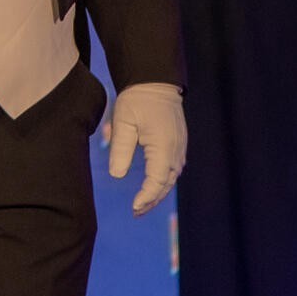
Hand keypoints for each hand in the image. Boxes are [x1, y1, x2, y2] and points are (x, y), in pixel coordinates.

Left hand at [106, 82, 186, 214]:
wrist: (155, 83)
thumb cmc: (137, 100)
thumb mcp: (123, 122)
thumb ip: (120, 148)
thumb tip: (117, 175)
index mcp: (163, 146)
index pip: (157, 180)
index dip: (146, 197)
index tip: (134, 207)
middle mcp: (176, 150)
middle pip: (166, 183)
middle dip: (152, 200)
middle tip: (136, 212)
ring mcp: (179, 148)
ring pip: (171, 178)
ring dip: (158, 193)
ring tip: (142, 205)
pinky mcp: (178, 144)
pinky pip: (172, 169)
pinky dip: (163, 181)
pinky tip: (152, 188)